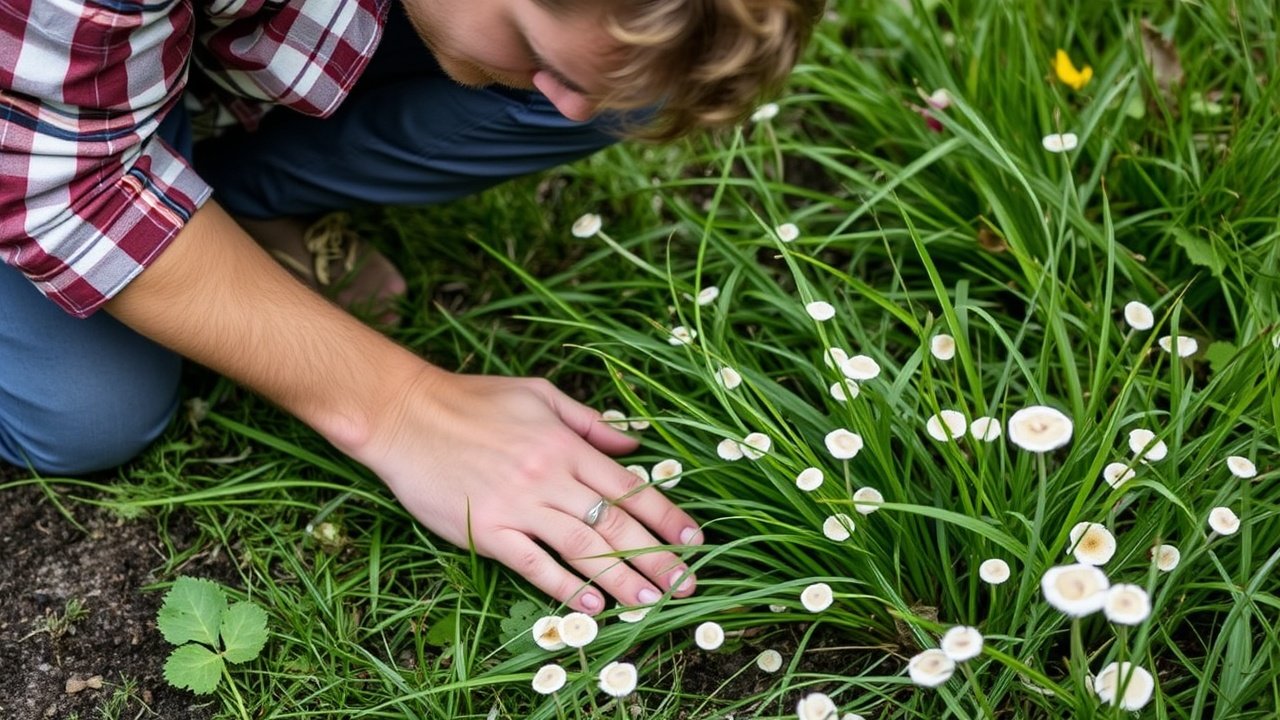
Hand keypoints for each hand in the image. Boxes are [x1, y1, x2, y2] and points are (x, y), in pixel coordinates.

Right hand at [353, 368, 702, 613]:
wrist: (404, 415)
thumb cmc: (472, 400)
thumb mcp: (539, 395)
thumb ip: (588, 422)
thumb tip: (632, 442)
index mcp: (565, 444)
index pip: (628, 487)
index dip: (666, 516)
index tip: (695, 539)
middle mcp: (549, 476)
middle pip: (614, 524)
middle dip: (656, 556)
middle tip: (685, 584)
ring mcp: (518, 505)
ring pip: (582, 548)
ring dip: (621, 578)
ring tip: (650, 602)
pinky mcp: (487, 530)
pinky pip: (534, 564)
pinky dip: (565, 587)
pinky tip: (591, 605)